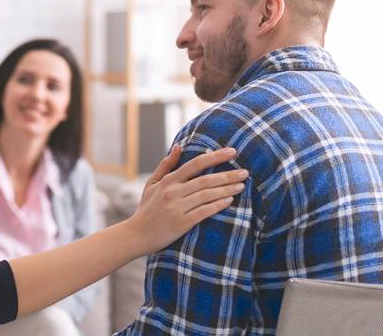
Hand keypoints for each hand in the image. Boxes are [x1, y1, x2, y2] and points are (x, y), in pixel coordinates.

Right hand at [123, 145, 247, 255]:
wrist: (136, 235)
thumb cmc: (146, 209)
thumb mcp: (152, 184)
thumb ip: (166, 165)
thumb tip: (179, 146)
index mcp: (168, 181)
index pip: (195, 164)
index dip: (215, 157)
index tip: (232, 152)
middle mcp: (173, 192)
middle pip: (205, 180)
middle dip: (228, 175)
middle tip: (246, 172)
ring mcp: (177, 208)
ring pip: (207, 195)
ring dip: (226, 189)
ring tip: (241, 186)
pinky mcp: (181, 223)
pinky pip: (204, 212)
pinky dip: (218, 205)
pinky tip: (230, 201)